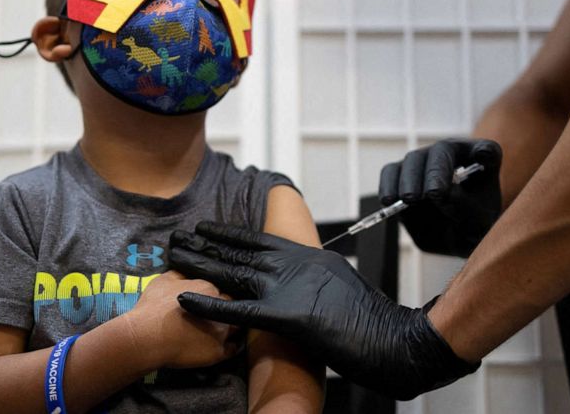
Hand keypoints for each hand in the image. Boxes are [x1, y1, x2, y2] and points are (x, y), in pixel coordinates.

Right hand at [124, 270, 238, 368]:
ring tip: (219, 329)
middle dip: (224, 309)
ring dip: (230, 326)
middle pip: (231, 306)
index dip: (213, 296)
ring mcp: (222, 331)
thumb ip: (180, 275)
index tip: (206, 300)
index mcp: (209, 288)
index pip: (219, 290)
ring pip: (236, 326)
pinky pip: (233, 348)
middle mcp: (221, 308)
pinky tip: (223, 345)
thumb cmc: (153, 308)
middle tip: (211, 315)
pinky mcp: (218, 352)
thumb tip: (188, 274)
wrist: (148, 337)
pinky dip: (230, 346)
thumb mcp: (163, 280)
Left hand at [169, 222, 478, 399]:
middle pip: (239, 252)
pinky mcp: (288, 316)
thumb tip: (302, 285)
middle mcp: (294, 266)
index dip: (228, 235)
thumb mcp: (338, 288)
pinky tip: (185, 300)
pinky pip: (239, 311)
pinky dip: (210, 306)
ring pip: (233, 273)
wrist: (397, 340)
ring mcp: (290, 288)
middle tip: (176, 237)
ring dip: (200, 265)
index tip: (205, 228)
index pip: (258, 242)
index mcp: (306, 258)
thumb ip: (314, 282)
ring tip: (172, 256)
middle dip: (206, 245)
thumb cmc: (372, 321)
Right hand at [379, 138, 501, 256]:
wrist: (453, 237)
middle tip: (431, 194)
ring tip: (409, 200)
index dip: (484, 152)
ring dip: (410, 179)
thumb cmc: (473, 228)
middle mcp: (453, 154)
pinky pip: (390, 172)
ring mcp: (425, 162)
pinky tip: (389, 201)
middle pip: (443, 151)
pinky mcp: (402, 174)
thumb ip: (466, 211)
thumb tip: (438, 194)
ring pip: (412, 160)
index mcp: (483, 162)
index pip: (488, 151)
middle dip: (435, 172)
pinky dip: (388, 185)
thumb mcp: (478, 227)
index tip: (482, 158)